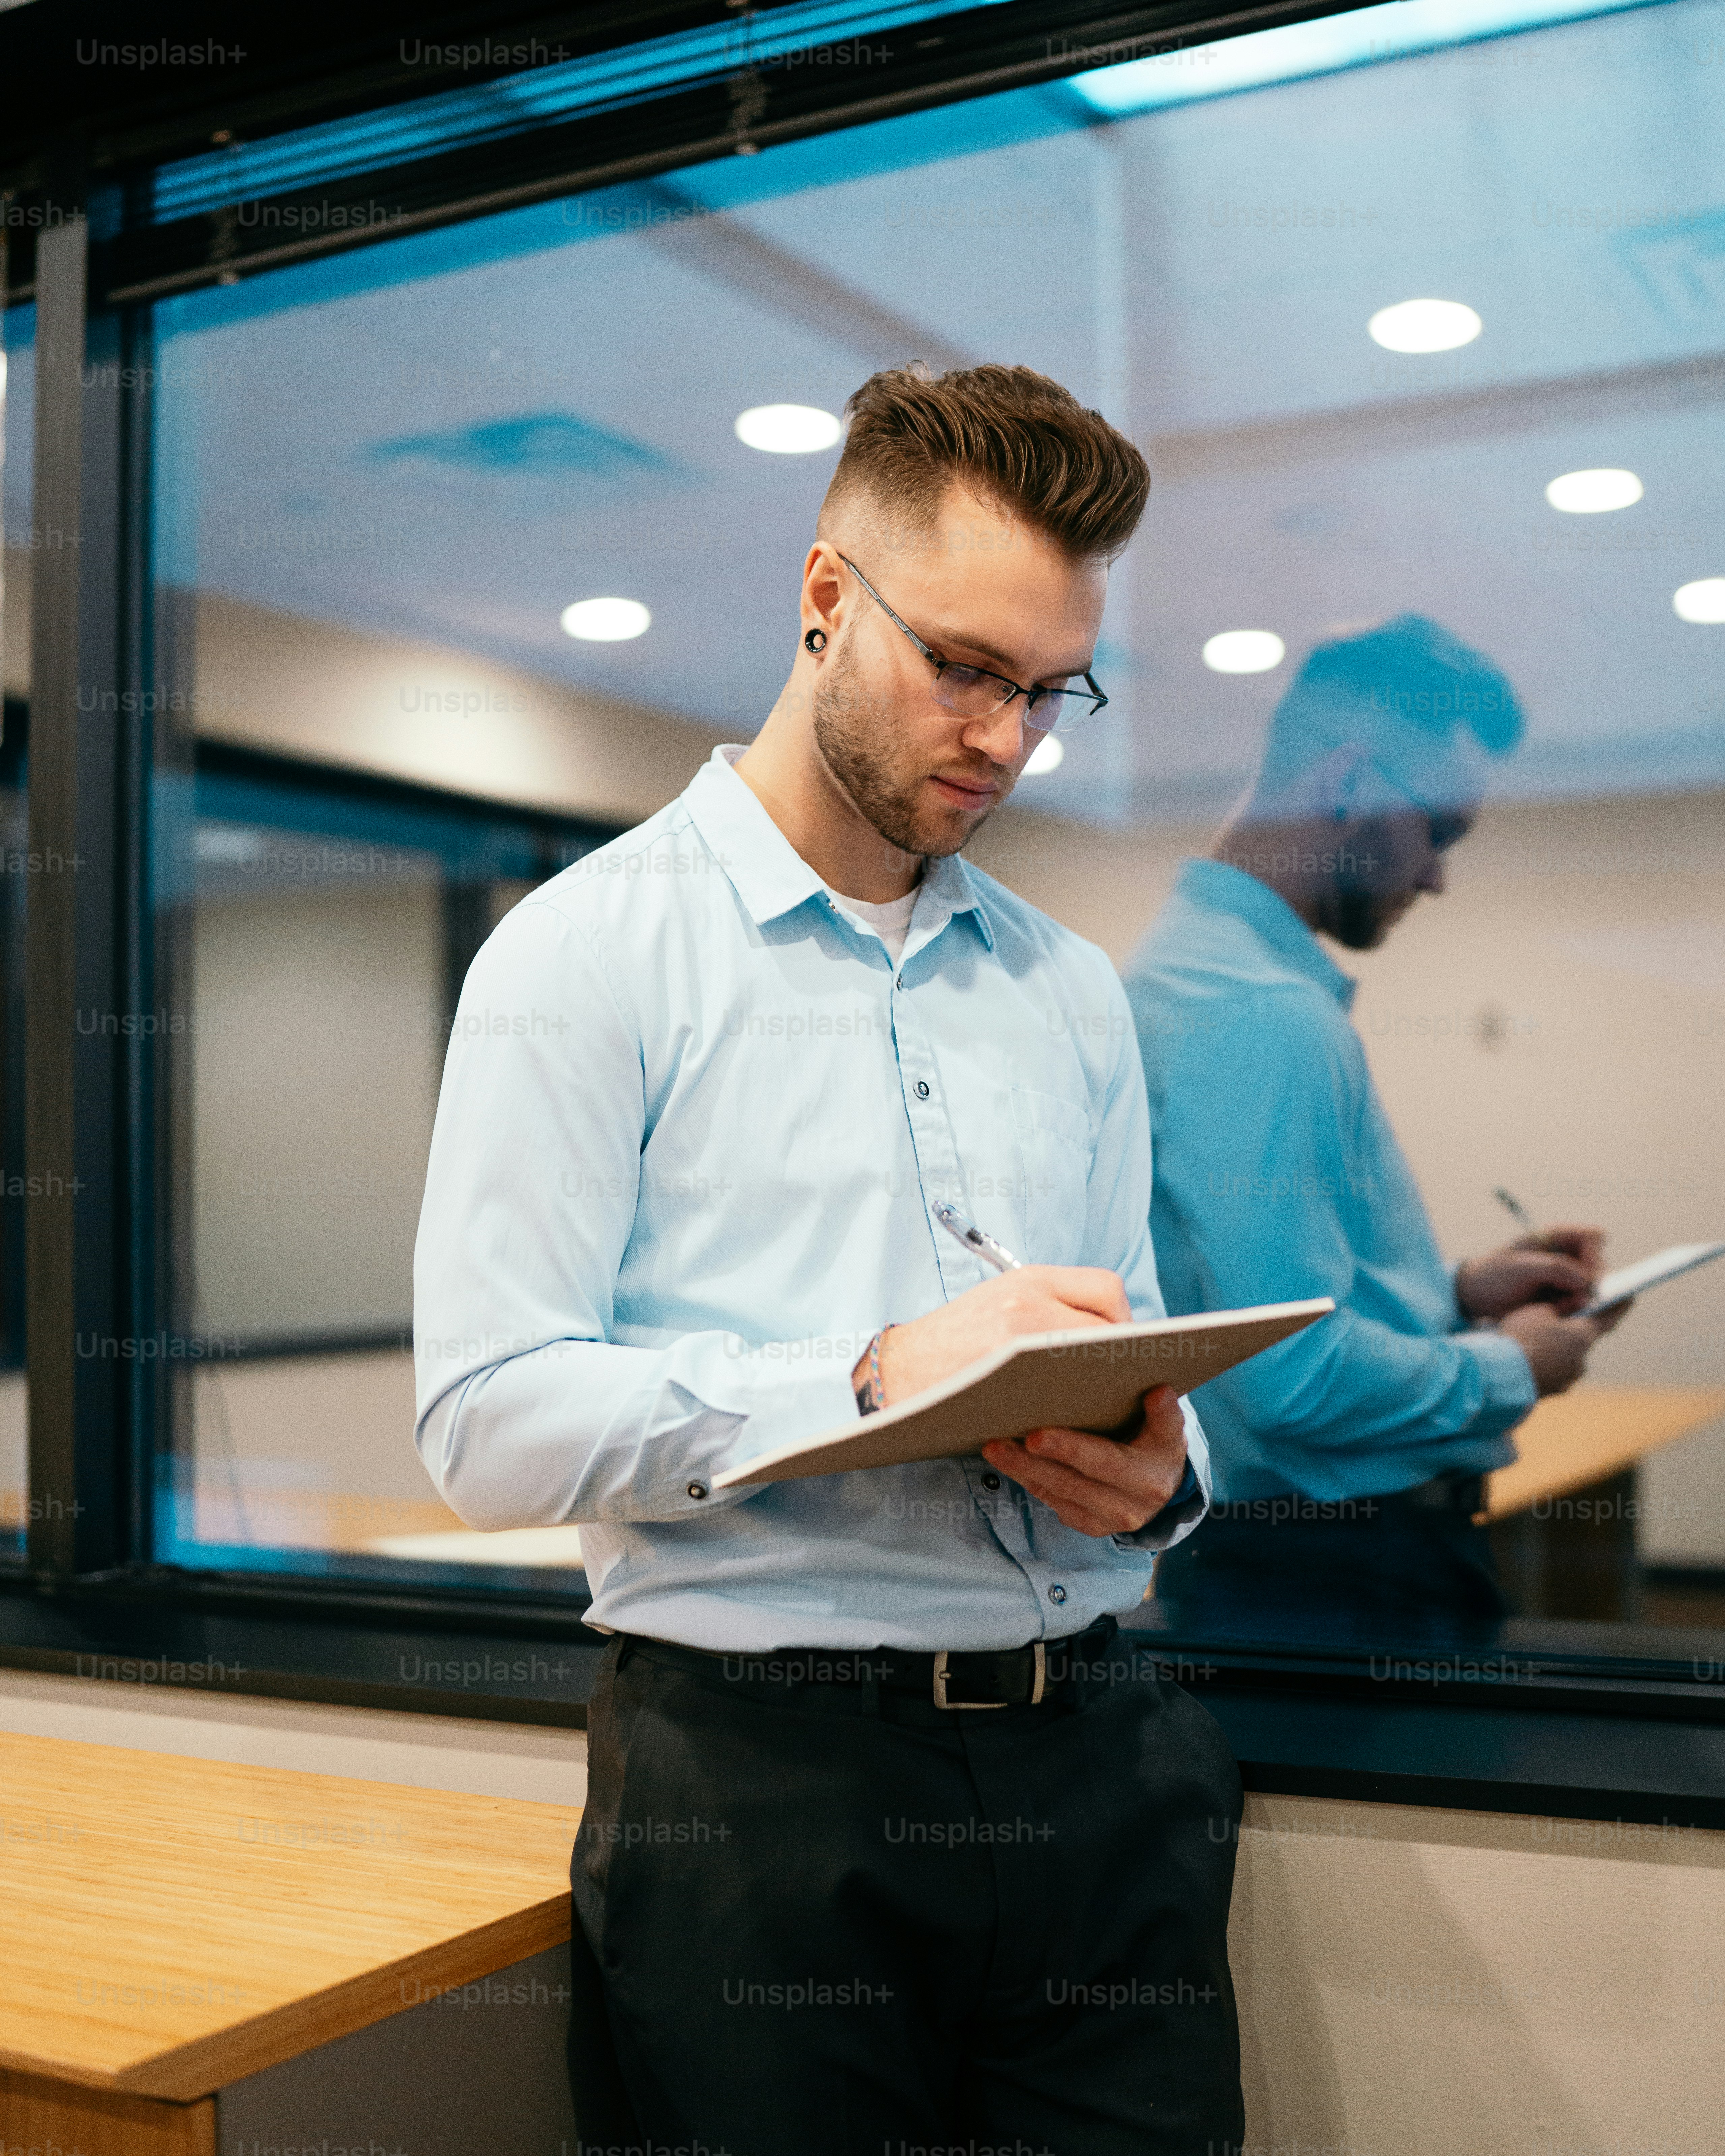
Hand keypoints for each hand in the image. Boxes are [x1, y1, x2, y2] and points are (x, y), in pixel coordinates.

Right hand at [861, 1266, 1130, 1405]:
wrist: (898, 1371)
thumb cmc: (951, 1339)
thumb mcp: (1000, 1299)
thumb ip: (1050, 1304)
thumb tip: (1106, 1333)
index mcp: (1030, 1279)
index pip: (1107, 1289)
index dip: (1122, 1318)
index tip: (1117, 1342)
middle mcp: (1029, 1302)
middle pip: (1108, 1328)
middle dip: (1119, 1356)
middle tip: (1116, 1376)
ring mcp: (1020, 1343)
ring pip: (1093, 1364)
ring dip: (1104, 1383)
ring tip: (1100, 1397)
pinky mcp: (1011, 1383)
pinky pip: (1066, 1396)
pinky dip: (1077, 1406)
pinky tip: (1072, 1414)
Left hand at [982, 1384, 1188, 1538]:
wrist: (1162, 1484)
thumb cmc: (1157, 1445)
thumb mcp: (1168, 1429)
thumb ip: (1165, 1413)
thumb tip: (1160, 1393)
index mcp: (1148, 1477)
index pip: (1105, 1462)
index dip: (1070, 1449)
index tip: (1036, 1436)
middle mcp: (1128, 1505)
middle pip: (1072, 1481)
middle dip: (1032, 1461)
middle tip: (999, 1442)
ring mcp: (1106, 1520)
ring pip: (1056, 1492)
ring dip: (1021, 1469)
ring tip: (993, 1448)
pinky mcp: (1089, 1525)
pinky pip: (1052, 1501)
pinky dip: (1028, 1480)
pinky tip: (1007, 1461)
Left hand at [1456, 1224, 1603, 1318]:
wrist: (1476, 1297)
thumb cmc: (1493, 1275)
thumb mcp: (1520, 1268)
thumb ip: (1554, 1268)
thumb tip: (1585, 1280)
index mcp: (1557, 1237)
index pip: (1594, 1237)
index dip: (1595, 1255)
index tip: (1585, 1276)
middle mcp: (1567, 1255)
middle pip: (1599, 1265)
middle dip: (1590, 1285)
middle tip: (1571, 1300)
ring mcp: (1567, 1276)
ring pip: (1593, 1287)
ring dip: (1582, 1299)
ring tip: (1559, 1308)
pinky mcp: (1563, 1296)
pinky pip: (1582, 1302)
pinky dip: (1574, 1309)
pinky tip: (1555, 1313)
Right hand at [1499, 1297, 1628, 1395]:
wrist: (1500, 1376)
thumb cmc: (1519, 1339)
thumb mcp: (1535, 1311)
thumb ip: (1554, 1309)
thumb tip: (1559, 1314)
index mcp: (1582, 1336)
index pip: (1608, 1318)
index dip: (1619, 1305)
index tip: (1630, 1296)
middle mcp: (1581, 1360)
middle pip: (1582, 1338)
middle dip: (1571, 1327)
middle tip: (1554, 1316)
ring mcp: (1567, 1379)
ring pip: (1566, 1356)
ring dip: (1555, 1347)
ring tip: (1530, 1340)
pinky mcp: (1553, 1391)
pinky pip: (1553, 1372)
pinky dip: (1545, 1363)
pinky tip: (1525, 1358)